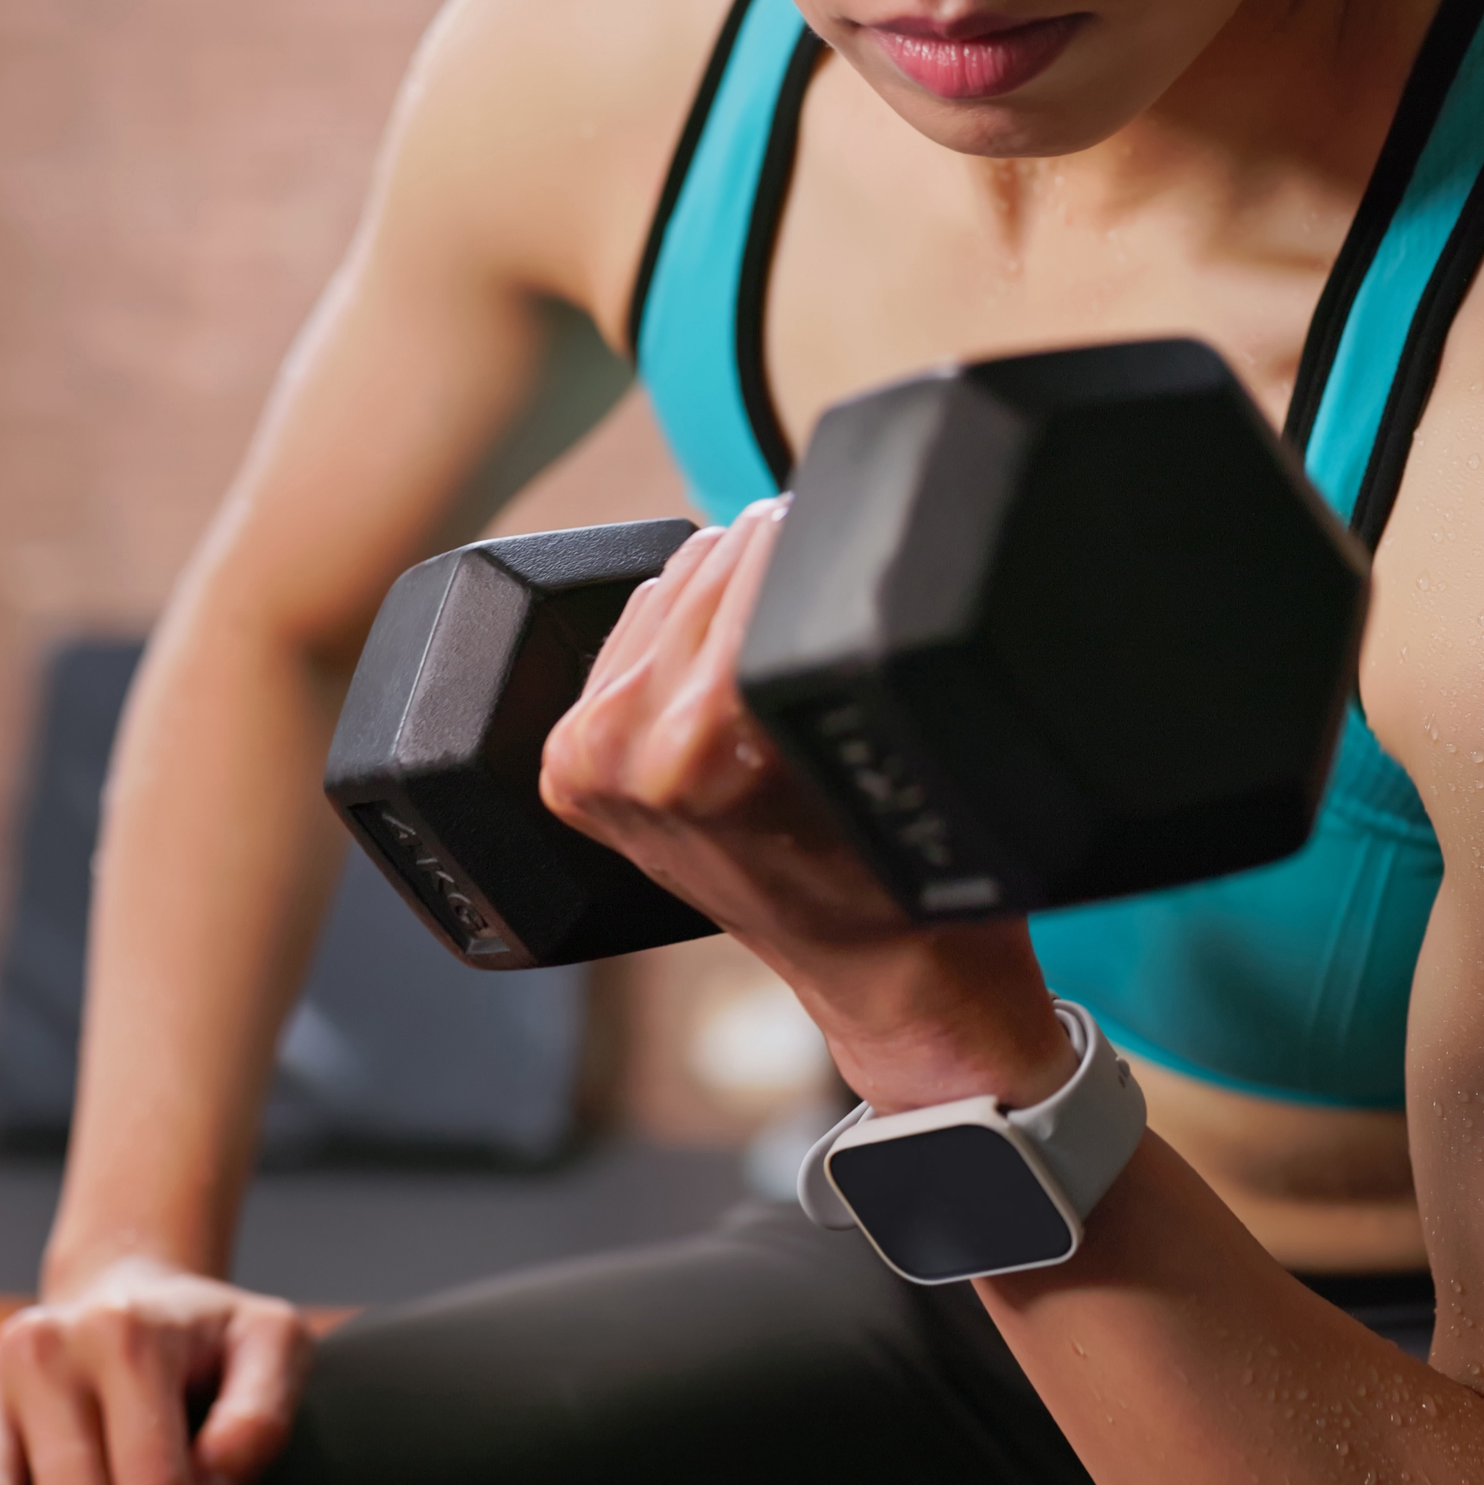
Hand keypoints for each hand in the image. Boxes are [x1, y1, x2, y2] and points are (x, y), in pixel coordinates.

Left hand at [539, 497, 1072, 1110]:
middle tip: (831, 596)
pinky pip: (632, 639)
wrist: (883, 969)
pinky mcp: (573, 770)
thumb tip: (800, 515)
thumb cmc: (910, 864)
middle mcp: (623, 748)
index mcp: (701, 738)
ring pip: (667, 591)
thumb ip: (829, 620)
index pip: (751, 556)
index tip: (848, 526)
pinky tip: (733, 676)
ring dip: (726, 600)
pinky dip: (683, 640)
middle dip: (774, 565)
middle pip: (704, 564)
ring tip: (788, 654)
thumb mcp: (887, 726)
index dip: (813, 531)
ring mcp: (588, 762)